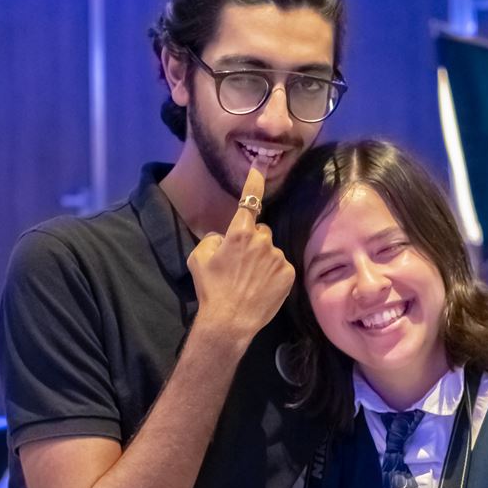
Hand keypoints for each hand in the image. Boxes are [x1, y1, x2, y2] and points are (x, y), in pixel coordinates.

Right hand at [188, 169, 294, 353]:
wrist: (230, 320)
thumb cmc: (211, 289)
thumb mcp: (199, 258)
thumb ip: (213, 239)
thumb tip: (223, 237)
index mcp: (239, 233)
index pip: (248, 201)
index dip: (254, 182)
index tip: (259, 167)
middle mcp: (262, 241)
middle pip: (260, 231)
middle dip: (252, 241)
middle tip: (239, 263)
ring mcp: (277, 257)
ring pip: (270, 250)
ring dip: (262, 259)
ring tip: (249, 280)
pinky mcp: (288, 273)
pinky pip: (280, 265)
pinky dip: (272, 273)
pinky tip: (261, 287)